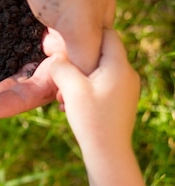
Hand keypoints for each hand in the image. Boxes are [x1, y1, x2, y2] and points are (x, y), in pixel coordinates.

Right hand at [49, 29, 139, 153]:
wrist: (108, 152)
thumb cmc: (90, 118)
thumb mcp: (70, 88)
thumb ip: (61, 66)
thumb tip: (56, 57)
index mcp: (119, 65)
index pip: (107, 34)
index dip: (87, 34)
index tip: (67, 43)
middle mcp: (128, 73)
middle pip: (103, 51)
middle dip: (81, 57)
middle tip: (63, 69)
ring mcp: (127, 87)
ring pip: (101, 68)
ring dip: (82, 74)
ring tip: (66, 90)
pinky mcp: (122, 99)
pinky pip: (104, 82)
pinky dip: (88, 85)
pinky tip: (74, 100)